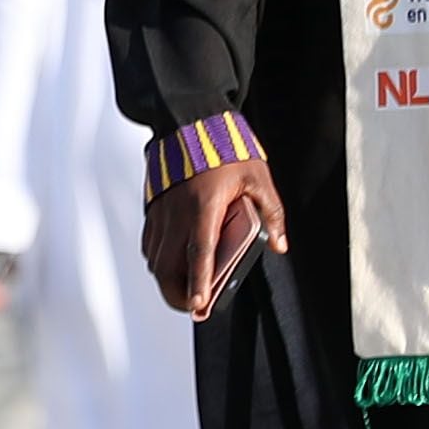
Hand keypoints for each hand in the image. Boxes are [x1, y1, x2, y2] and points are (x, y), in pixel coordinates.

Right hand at [140, 157, 287, 319]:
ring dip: (167, 278)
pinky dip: (159, 259)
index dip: (199, 282)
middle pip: (167, 265)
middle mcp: (177, 213)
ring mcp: (161, 212)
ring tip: (183, 290)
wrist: (188, 121)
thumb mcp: (257, 178)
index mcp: (204, 206)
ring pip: (155, 258)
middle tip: (192, 307)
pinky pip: (150, 243)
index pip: (199, 252)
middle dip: (177, 293)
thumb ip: (270, 213)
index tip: (199, 305)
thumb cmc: (224, 148)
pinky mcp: (152, 208)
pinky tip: (171, 263)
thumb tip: (278, 243)